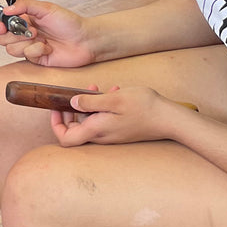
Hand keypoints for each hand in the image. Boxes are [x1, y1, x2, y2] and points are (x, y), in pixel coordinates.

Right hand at [0, 0, 94, 67]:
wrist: (85, 41)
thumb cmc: (70, 23)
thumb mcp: (46, 8)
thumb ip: (24, 5)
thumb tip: (7, 10)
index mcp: (25, 19)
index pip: (2, 23)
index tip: (1, 25)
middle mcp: (25, 34)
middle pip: (2, 38)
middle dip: (14, 34)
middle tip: (30, 30)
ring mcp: (30, 47)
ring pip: (12, 49)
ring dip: (26, 42)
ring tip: (41, 38)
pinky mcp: (36, 59)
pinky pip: (27, 56)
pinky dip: (37, 51)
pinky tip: (48, 48)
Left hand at [50, 85, 191, 146]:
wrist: (170, 120)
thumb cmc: (144, 108)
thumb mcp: (114, 99)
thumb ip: (91, 101)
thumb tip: (72, 103)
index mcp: (97, 130)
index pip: (66, 138)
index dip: (56, 125)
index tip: (56, 108)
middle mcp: (103, 137)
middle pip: (76, 130)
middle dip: (71, 110)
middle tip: (74, 94)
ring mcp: (112, 135)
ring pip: (90, 122)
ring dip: (88, 105)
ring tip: (96, 88)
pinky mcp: (121, 131)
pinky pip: (104, 120)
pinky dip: (102, 107)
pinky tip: (113, 92)